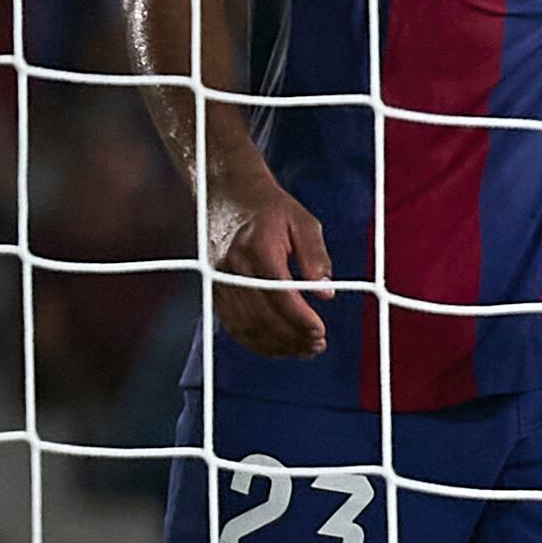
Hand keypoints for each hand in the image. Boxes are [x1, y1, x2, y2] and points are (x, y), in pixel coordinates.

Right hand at [206, 162, 333, 357]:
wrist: (227, 193)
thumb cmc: (270, 207)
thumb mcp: (303, 222)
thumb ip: (316, 257)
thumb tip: (327, 294)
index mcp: (257, 249)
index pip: (279, 295)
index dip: (300, 320)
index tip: (321, 331)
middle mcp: (233, 268)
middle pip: (262, 317)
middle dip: (292, 338)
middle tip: (317, 345)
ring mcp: (219, 280)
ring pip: (246, 326)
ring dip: (276, 345)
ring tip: (303, 350)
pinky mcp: (214, 289)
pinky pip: (233, 324)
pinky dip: (255, 341)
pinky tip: (278, 345)